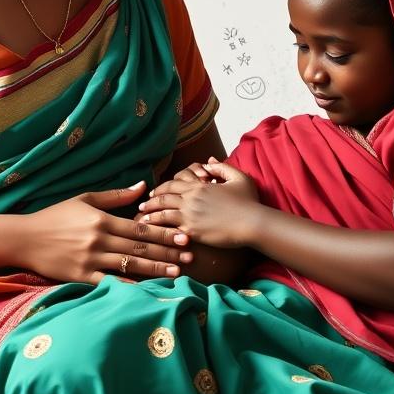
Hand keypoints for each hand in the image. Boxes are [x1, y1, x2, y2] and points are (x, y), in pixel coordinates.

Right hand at [22, 181, 192, 284]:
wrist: (25, 238)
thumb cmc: (56, 217)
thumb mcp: (85, 200)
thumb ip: (116, 196)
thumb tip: (144, 186)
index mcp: (101, 219)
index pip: (140, 228)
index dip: (165, 233)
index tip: (184, 237)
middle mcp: (98, 240)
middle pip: (140, 247)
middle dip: (167, 252)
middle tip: (190, 256)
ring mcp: (90, 260)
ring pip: (130, 265)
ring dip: (156, 269)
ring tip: (177, 273)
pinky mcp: (81, 277)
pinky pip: (110, 283)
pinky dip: (129, 286)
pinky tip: (146, 290)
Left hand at [138, 161, 261, 248]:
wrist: (252, 223)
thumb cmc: (248, 202)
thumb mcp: (238, 178)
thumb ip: (222, 167)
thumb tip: (209, 160)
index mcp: (200, 185)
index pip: (174, 183)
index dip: (162, 188)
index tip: (153, 193)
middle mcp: (191, 198)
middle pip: (164, 196)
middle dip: (150, 201)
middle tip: (141, 206)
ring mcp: (189, 214)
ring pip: (162, 212)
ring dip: (149, 215)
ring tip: (140, 220)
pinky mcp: (191, 230)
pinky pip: (168, 228)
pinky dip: (157, 229)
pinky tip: (152, 233)